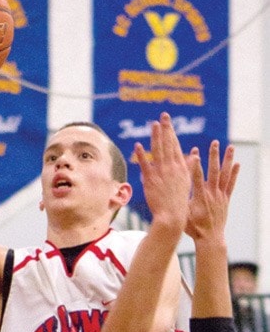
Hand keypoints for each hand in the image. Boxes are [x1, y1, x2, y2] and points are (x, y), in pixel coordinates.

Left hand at [134, 112, 192, 234]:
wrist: (172, 215)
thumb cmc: (179, 201)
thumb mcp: (187, 181)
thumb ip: (190, 166)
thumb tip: (194, 154)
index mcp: (181, 167)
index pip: (175, 146)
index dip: (171, 132)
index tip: (168, 121)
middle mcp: (172, 167)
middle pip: (168, 144)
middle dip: (166, 128)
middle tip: (163, 115)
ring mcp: (162, 173)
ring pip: (158, 151)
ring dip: (156, 136)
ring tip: (153, 124)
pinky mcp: (151, 180)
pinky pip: (145, 165)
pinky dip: (142, 155)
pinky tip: (138, 145)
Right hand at [185, 140, 239, 244]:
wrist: (210, 238)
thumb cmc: (193, 228)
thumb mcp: (183, 214)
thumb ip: (177, 201)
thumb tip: (166, 194)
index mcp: (199, 196)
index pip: (196, 176)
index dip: (195, 164)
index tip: (195, 151)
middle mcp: (210, 193)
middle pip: (213, 171)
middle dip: (213, 156)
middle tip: (214, 143)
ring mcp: (219, 196)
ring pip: (224, 174)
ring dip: (227, 160)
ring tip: (230, 147)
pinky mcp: (225, 199)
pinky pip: (230, 184)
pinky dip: (234, 174)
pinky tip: (237, 164)